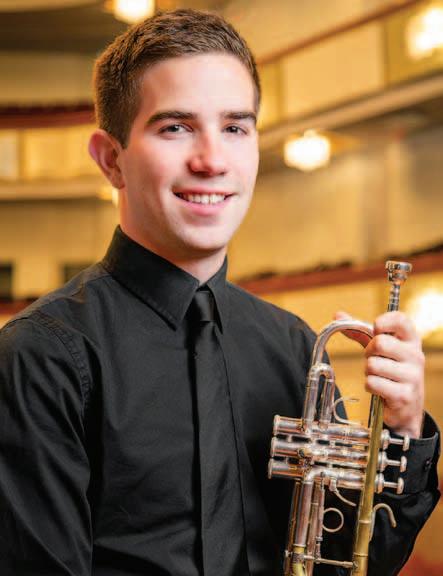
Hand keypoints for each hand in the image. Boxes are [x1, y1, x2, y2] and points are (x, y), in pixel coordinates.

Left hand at [335, 310, 424, 438]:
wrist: (407, 405)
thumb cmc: (390, 369)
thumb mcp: (379, 348)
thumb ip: (360, 331)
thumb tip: (337, 314)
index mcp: (411, 340)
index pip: (401, 320)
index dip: (383, 321)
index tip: (376, 329)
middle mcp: (416, 356)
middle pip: (380, 343)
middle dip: (369, 352)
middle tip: (374, 359)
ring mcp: (412, 376)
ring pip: (372, 365)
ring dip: (369, 372)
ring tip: (380, 376)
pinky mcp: (404, 395)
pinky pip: (372, 383)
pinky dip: (370, 386)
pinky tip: (381, 389)